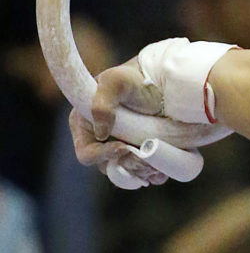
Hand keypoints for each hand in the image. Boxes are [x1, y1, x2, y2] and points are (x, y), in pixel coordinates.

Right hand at [69, 58, 173, 187]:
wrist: (162, 82)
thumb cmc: (133, 78)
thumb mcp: (116, 82)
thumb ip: (102, 104)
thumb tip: (101, 133)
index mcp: (85, 126)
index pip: (87, 153)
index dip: (103, 155)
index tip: (124, 147)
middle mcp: (100, 140)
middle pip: (109, 167)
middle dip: (129, 167)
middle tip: (147, 163)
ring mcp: (120, 147)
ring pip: (127, 171)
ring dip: (141, 174)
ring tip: (157, 169)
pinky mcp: (139, 150)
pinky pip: (143, 171)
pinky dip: (152, 174)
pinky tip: (162, 173)